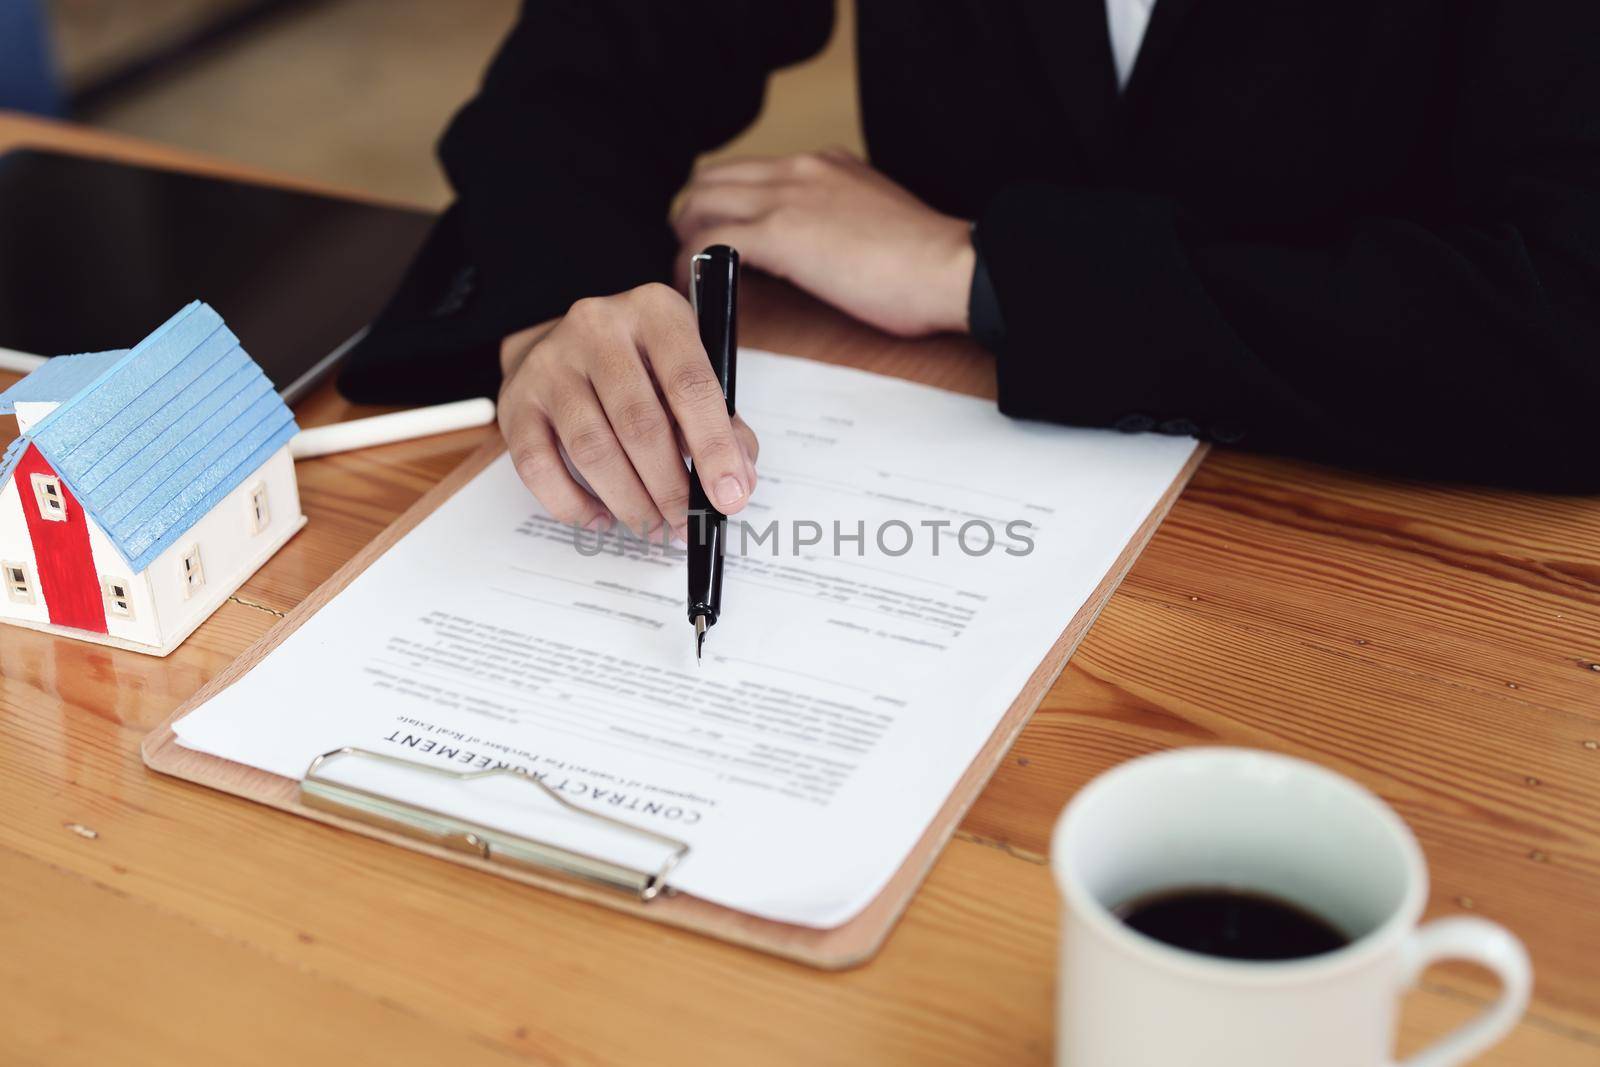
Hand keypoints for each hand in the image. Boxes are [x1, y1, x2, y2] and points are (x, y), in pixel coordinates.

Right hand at [497, 284, 757, 538]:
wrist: (561, 342)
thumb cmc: (639, 365)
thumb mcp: (689, 371)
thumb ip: (722, 422)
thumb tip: (738, 482)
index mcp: (655, 312)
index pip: (691, 384)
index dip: (714, 449)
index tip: (729, 499)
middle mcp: (598, 328)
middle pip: (639, 423)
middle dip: (669, 487)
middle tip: (685, 524)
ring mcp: (551, 363)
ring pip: (592, 449)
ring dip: (628, 501)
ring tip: (651, 525)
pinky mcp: (516, 401)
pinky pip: (539, 467)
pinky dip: (573, 505)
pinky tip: (601, 518)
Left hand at [673, 149, 974, 336]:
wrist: (952, 268)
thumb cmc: (928, 262)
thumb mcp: (877, 218)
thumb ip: (840, 217)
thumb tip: (816, 248)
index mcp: (827, 163)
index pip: (753, 170)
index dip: (725, 200)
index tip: (719, 229)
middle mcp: (801, 168)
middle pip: (715, 177)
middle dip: (692, 213)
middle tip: (687, 251)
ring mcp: (788, 196)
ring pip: (703, 201)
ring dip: (685, 235)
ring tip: (686, 269)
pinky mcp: (780, 233)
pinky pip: (709, 240)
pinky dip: (691, 262)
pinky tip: (693, 285)